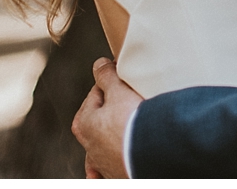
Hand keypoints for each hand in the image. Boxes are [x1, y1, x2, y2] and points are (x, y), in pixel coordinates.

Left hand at [71, 58, 141, 179]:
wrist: (150, 154)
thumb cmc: (132, 121)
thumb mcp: (120, 91)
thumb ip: (107, 76)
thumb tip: (98, 64)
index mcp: (86, 123)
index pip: (96, 94)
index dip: (110, 80)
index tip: (123, 72)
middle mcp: (90, 145)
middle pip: (93, 121)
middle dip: (102, 108)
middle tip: (118, 97)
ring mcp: (103, 161)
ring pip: (99, 146)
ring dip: (105, 137)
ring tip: (117, 130)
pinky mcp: (117, 172)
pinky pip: (110, 164)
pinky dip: (111, 159)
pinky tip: (116, 157)